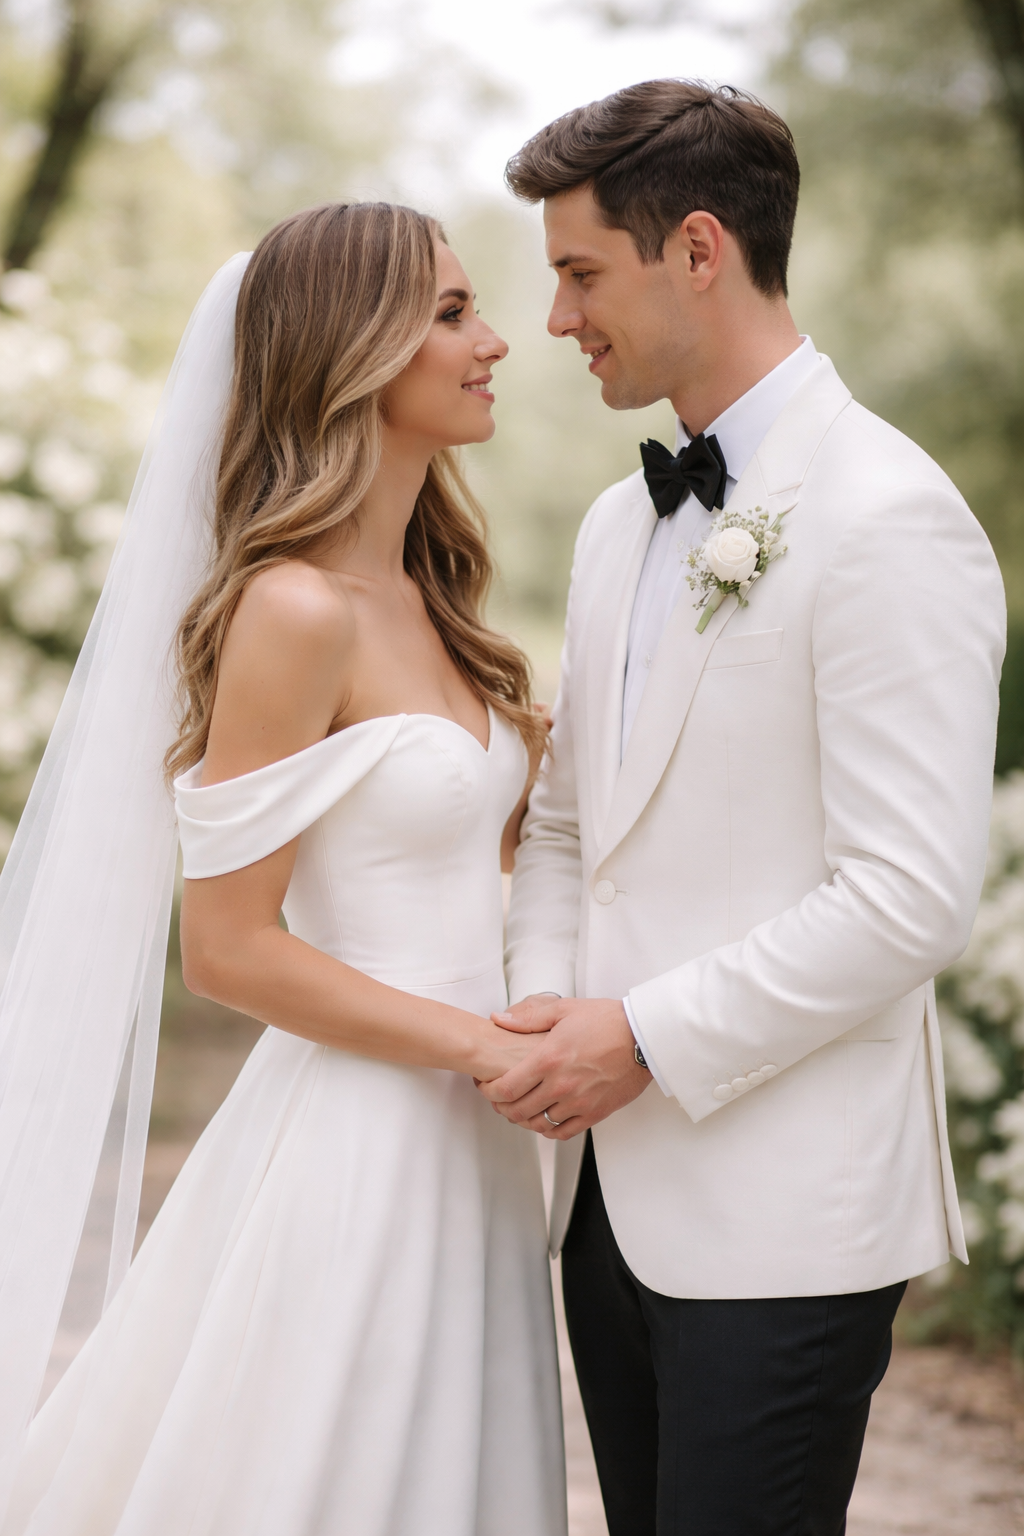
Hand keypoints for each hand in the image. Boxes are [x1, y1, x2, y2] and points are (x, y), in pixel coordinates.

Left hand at [478, 997, 649, 1138]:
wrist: (643, 1037)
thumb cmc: (606, 1021)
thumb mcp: (563, 1009)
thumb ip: (528, 1017)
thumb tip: (499, 1019)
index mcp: (548, 1059)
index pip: (506, 1088)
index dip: (489, 1092)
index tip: (485, 1086)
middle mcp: (561, 1085)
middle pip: (518, 1111)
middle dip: (502, 1107)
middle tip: (498, 1100)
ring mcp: (578, 1102)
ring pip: (539, 1124)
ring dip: (524, 1119)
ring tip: (520, 1109)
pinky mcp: (595, 1113)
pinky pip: (564, 1132)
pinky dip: (549, 1130)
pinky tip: (545, 1120)